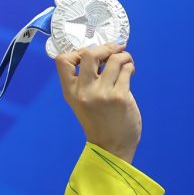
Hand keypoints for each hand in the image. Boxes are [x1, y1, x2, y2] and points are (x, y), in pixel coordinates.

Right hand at [55, 43, 140, 162]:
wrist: (111, 147)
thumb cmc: (98, 122)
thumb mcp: (82, 101)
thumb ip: (86, 81)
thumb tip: (103, 53)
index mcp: (70, 92)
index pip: (63, 61)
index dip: (77, 52)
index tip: (91, 57)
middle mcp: (83, 91)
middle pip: (89, 53)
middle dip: (105, 48)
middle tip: (114, 51)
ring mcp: (102, 94)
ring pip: (114, 59)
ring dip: (123, 56)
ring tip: (125, 63)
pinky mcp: (120, 97)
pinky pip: (126, 70)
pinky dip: (130, 67)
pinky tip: (130, 73)